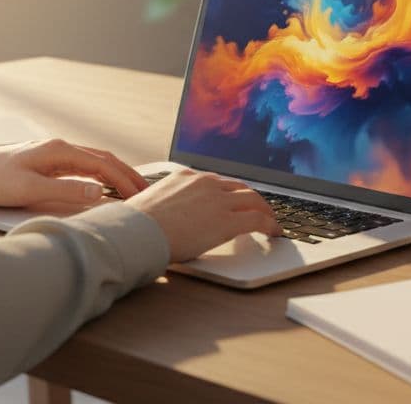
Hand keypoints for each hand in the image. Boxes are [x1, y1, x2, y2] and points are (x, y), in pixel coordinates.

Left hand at [0, 139, 148, 206]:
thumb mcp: (30, 189)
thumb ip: (66, 191)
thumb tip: (99, 193)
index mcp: (60, 151)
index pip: (103, 164)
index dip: (124, 180)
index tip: (140, 195)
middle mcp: (61, 148)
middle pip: (104, 159)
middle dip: (127, 175)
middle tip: (146, 192)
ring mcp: (56, 154)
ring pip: (96, 162)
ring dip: (116, 174)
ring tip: (132, 190)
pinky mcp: (49, 163)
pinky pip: (84, 167)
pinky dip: (101, 175)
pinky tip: (105, 186)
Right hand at [125, 169, 282, 262]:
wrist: (136, 232)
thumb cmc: (135, 225)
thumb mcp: (149, 204)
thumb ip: (164, 204)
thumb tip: (161, 217)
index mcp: (185, 176)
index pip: (216, 182)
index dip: (230, 192)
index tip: (234, 200)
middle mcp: (204, 183)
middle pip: (239, 187)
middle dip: (252, 198)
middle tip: (260, 209)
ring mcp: (218, 200)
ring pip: (254, 200)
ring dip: (265, 211)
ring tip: (271, 221)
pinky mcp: (227, 220)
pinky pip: (258, 219)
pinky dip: (270, 225)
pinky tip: (274, 233)